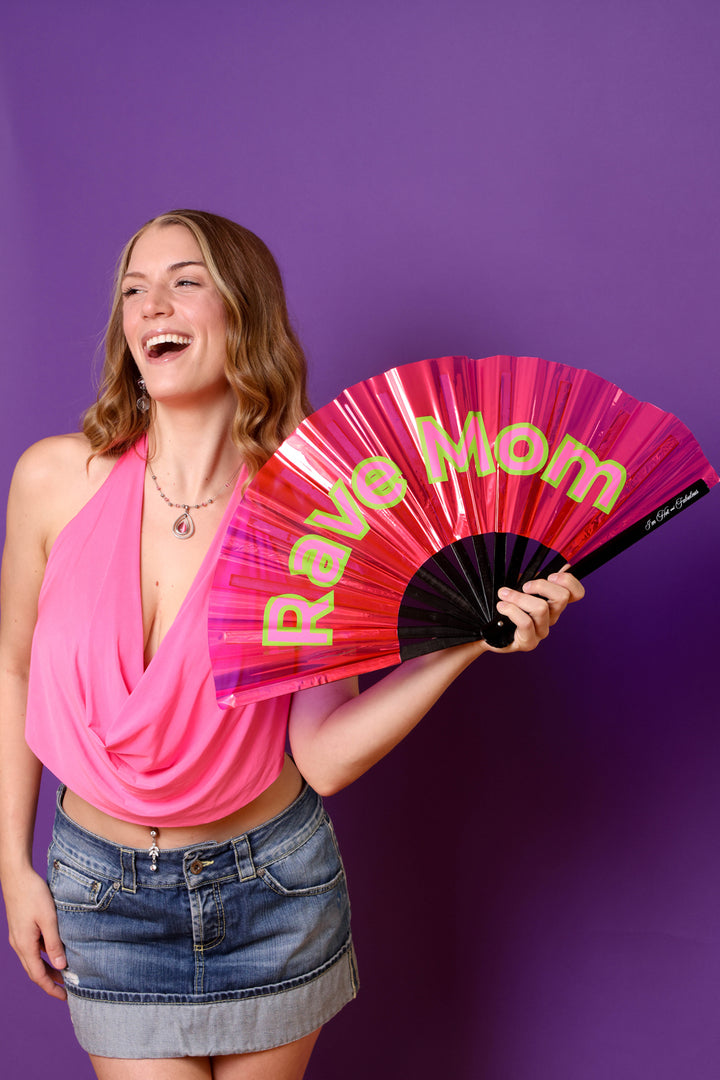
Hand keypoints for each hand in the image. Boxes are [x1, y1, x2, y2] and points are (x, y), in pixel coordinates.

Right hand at [4, 866, 66, 998]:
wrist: (17, 876)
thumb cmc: (33, 895)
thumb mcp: (49, 919)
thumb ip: (54, 944)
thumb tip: (61, 967)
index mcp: (25, 945)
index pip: (38, 975)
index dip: (51, 988)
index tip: (64, 997)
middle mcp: (19, 945)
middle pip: (34, 970)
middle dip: (50, 981)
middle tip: (67, 989)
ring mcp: (18, 937)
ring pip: (33, 960)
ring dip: (47, 968)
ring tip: (64, 972)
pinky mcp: (20, 929)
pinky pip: (32, 948)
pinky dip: (44, 955)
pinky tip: (55, 950)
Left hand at [491, 569, 584, 652]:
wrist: (489, 629)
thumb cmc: (507, 604)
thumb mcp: (521, 586)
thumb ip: (537, 576)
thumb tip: (562, 566)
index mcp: (554, 603)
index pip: (577, 593)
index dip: (569, 581)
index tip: (551, 575)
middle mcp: (552, 618)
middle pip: (562, 597)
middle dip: (541, 585)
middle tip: (524, 586)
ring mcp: (542, 631)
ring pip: (542, 608)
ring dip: (519, 597)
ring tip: (503, 595)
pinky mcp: (529, 642)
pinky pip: (526, 623)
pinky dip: (512, 610)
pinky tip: (501, 606)